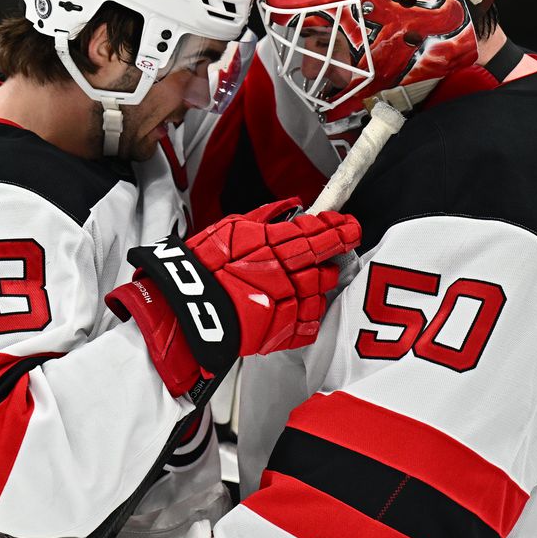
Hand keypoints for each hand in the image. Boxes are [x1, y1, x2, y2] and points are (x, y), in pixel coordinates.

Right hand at [107, 197, 360, 396]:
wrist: (186, 309)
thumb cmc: (204, 265)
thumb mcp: (233, 228)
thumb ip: (267, 215)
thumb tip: (293, 204)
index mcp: (278, 245)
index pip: (321, 234)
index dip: (340, 230)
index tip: (350, 227)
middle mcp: (289, 274)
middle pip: (327, 267)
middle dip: (329, 262)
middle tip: (325, 260)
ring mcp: (288, 305)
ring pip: (320, 297)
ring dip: (317, 289)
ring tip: (300, 286)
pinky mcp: (282, 332)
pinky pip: (309, 325)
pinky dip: (307, 317)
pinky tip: (294, 310)